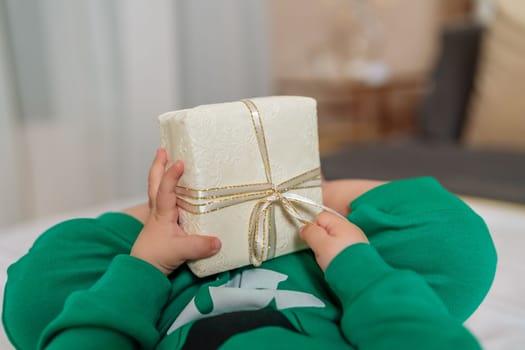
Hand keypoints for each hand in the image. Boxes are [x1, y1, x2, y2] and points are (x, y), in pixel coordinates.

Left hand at [130, 149, 220, 274]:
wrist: (142, 272)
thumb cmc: (156, 258)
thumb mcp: (180, 251)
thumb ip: (199, 245)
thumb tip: (218, 241)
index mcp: (162, 213)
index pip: (165, 189)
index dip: (172, 175)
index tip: (179, 162)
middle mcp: (158, 211)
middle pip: (155, 183)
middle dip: (158, 165)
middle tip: (163, 149)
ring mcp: (159, 217)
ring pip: (157, 190)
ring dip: (161, 175)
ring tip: (168, 162)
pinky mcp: (162, 225)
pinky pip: (164, 201)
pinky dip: (167, 190)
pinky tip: (177, 190)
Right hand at [300, 211, 367, 271]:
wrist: (363, 280)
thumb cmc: (340, 260)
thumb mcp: (320, 244)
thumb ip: (310, 232)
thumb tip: (304, 227)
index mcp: (341, 223)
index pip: (320, 216)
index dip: (312, 227)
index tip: (310, 240)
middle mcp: (351, 228)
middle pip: (328, 227)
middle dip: (320, 237)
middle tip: (320, 250)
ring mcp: (356, 240)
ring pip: (335, 238)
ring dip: (329, 247)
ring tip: (329, 258)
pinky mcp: (359, 251)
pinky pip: (342, 247)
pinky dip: (338, 253)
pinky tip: (338, 261)